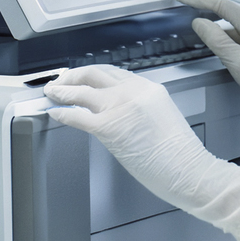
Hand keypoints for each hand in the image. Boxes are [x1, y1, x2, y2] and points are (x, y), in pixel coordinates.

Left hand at [44, 65, 239, 240]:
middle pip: (95, 73)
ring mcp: (120, 106)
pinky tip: (55, 113)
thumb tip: (121, 114)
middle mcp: (133, 91)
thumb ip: (141, 108)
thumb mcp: (163, 116)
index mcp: (149, 87)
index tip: (83, 77)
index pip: (114, 72)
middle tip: (62, 82)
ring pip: (82, 90)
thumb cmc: (179, 153)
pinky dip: (63, 112)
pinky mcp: (108, 127)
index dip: (94, 74)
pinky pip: (77, 115)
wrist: (187, 168)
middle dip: (74, 76)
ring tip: (53, 94)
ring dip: (63, 90)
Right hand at [170, 0, 239, 152]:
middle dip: (205, 4)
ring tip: (195, 18)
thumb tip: (199, 23)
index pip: (223, 5)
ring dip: (215, 18)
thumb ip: (216, 40)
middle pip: (229, 7)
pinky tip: (214, 38)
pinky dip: (224, 32)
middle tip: (184, 1)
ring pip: (235, 20)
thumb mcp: (237, 63)